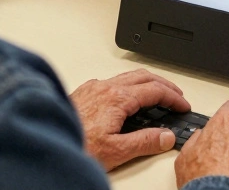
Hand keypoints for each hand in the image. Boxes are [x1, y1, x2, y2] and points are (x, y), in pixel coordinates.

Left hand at [68, 69, 190, 170]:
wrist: (45, 144)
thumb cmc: (75, 146)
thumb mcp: (116, 151)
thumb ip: (145, 142)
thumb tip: (166, 136)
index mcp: (117, 98)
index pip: (155, 91)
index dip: (174, 98)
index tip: (183, 105)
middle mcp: (105, 88)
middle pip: (144, 77)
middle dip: (164, 85)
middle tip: (176, 96)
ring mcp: (93, 89)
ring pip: (127, 77)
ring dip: (147, 83)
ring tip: (156, 93)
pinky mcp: (83, 93)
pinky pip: (112, 81)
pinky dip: (128, 85)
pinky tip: (126, 97)